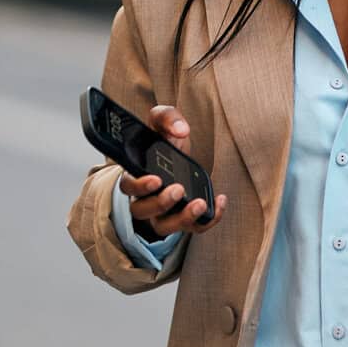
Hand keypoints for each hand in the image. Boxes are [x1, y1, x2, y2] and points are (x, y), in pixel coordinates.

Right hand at [115, 105, 225, 239]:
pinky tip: (220, 201)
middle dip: (160, 203)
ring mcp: (162, 214)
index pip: (128, 187)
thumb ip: (167, 118)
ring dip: (182, 219)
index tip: (156, 179)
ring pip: (164, 227)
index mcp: (135, 175)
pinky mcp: (183, 221)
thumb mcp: (162, 124)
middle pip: (143, 211)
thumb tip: (180, 129)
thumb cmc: (164, 142)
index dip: (139, 186)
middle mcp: (144, 199)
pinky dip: (208, 219)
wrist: (178, 157)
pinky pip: (193, 228)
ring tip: (200, 204)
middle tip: (178, 189)